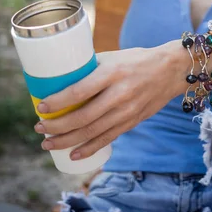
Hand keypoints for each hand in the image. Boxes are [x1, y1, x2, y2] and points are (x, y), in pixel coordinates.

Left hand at [34, 42, 185, 160]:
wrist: (172, 70)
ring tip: (48, 143)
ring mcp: (127, 111)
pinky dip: (89, 149)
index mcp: (112, 73)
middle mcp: (120, 94)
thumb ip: (91, 68)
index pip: (80, 91)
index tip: (41, 107)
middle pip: (83, 116)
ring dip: (67, 141)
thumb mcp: (113, 57)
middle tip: (39, 127)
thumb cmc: (137, 59)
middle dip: (57, 126)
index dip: (58, 102)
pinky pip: (107, 139)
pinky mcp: (133, 122)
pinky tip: (73, 155)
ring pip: (92, 132)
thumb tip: (62, 79)